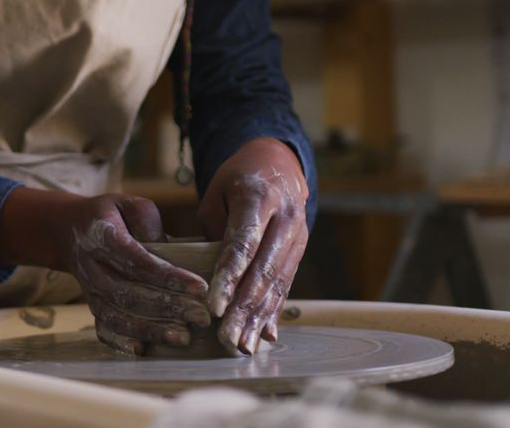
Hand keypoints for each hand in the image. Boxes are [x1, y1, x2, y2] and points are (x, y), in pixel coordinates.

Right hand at [0, 189, 211, 354]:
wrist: (67, 230)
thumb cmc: (111, 216)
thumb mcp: (129, 204)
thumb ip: (148, 222)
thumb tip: (170, 251)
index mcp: (102, 237)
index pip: (137, 261)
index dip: (169, 277)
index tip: (200, 287)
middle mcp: (92, 266)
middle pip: (128, 293)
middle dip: (168, 307)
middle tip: (202, 317)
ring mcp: (89, 289)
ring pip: (116, 316)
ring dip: (150, 329)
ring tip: (182, 338)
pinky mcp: (91, 305)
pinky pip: (103, 328)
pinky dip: (121, 342)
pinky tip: (145, 350)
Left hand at [198, 137, 308, 354]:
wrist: (278, 162)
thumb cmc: (236, 179)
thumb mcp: (216, 195)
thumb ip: (213, 232)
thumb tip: (208, 278)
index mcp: (259, 197)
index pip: (243, 243)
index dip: (229, 278)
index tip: (214, 308)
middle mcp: (285, 217)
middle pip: (263, 269)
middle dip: (244, 308)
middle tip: (227, 339)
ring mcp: (299, 234)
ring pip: (278, 282)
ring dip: (259, 318)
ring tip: (243, 346)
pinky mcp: (301, 249)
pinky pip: (287, 284)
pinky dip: (274, 311)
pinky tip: (265, 335)